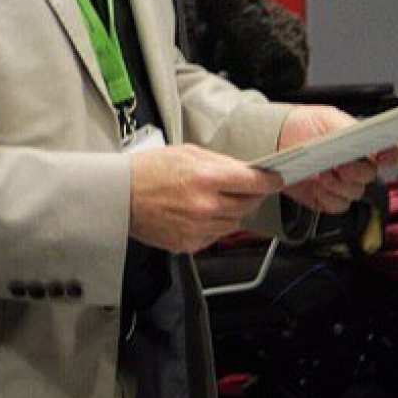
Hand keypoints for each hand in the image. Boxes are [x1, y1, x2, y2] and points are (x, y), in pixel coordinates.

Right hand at [128, 143, 282, 253]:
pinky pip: (216, 236)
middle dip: (251, 195)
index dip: (270, 181)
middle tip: (245, 188)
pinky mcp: (190, 244)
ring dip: (233, 211)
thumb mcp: (187, 153)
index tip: (277, 179)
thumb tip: (245, 170)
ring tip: (215, 199)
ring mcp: (198, 228)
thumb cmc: (149, 170)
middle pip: (248, 204)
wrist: (120, 196)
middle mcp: (205, 206)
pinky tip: (199, 213)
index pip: (253, 182)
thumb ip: (220, 162)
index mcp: (206, 178)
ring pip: (235, 223)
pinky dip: (215, 225)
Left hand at [275, 105, 397, 215]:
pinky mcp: (329, 199)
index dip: (393, 154)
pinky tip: (316, 186)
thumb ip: (347, 129)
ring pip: (355, 193)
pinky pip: (338, 205)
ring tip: (321, 173)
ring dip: (338, 185)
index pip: (391, 151)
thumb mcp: (327, 119)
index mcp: (362, 144)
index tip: (383, 156)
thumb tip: (361, 137)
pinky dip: (327, 197)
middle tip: (339, 164)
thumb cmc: (304, 125)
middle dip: (355, 171)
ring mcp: (344, 184)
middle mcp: (357, 166)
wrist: (278, 140)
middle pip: (371, 176)